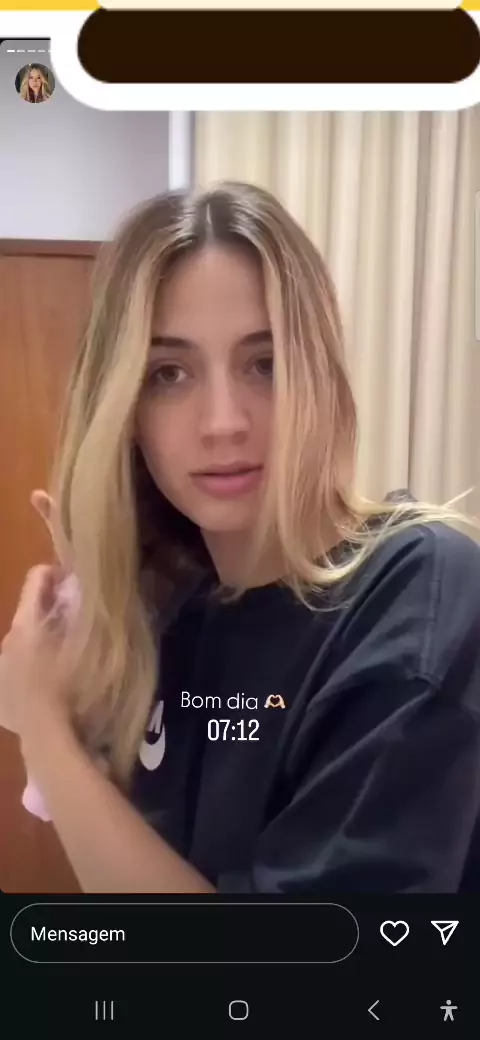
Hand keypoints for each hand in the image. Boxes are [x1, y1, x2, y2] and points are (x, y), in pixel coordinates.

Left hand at [0, 563, 74, 740]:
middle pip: (30, 611)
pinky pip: (19, 667)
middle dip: (53, 611)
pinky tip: (52, 683)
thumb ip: (82, 615)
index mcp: (25, 624)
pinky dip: (35, 666)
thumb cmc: (71, 686)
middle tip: (81, 623)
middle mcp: (7, 640)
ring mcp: (1, 668)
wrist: (47, 739)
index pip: (36, 578)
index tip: (79, 586)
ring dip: (44, 639)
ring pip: (25, 640)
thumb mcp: (85, 643)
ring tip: (69, 656)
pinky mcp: (1, 694)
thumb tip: (84, 592)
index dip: (59, 575)